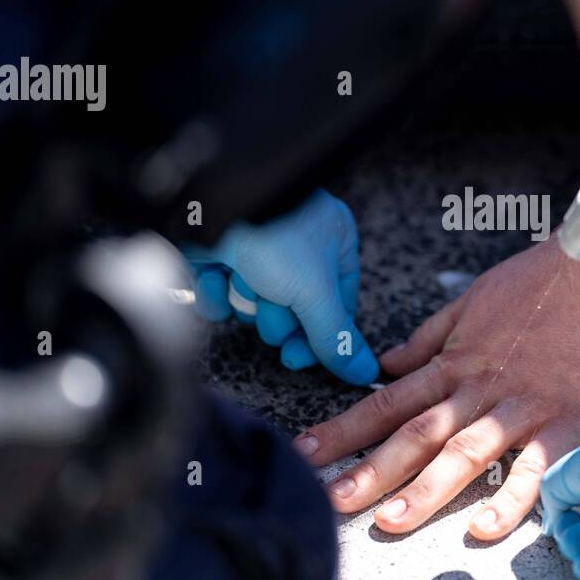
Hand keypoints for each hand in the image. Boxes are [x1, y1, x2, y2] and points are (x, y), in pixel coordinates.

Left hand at [182, 189, 377, 385]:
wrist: (214, 206)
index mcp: (334, 242)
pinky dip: (215, 292)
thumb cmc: (274, 234)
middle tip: (269, 302)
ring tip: (241, 276)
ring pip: (254, 305)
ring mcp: (257, 249)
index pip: (335, 307)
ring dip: (244, 300)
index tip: (297, 357)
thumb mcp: (315, 292)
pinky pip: (220, 294)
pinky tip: (215, 273)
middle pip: (293, 312)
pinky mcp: (218, 255)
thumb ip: (335, 338)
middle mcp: (298, 246)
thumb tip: (364, 373)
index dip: (316, 337)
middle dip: (274, 313)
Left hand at [294, 237, 579, 538]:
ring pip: (465, 453)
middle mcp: (481, 388)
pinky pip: (534, 469)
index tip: (306, 452)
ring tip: (390, 522)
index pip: (389, 401)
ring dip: (425, 490)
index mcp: (456, 362)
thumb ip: (430, 338)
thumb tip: (388, 363)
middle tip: (332, 502)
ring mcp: (522, 407)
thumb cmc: (546, 278)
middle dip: (371, 470)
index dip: (345, 428)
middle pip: (417, 434)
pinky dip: (509, 499)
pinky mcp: (566, 423)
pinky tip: (483, 529)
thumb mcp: (476, 298)